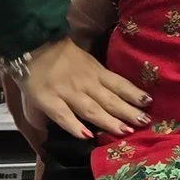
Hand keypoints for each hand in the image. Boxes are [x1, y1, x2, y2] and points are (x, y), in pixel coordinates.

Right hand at [19, 37, 149, 140]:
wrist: (30, 42)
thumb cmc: (58, 53)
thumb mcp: (85, 61)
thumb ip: (98, 75)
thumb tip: (117, 91)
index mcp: (95, 71)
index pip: (119, 84)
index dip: (134, 93)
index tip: (149, 103)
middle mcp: (85, 83)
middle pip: (110, 99)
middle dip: (128, 112)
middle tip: (144, 122)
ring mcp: (67, 92)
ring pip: (92, 109)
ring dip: (109, 121)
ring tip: (125, 131)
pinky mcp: (48, 100)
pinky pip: (63, 116)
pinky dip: (74, 126)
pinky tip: (87, 136)